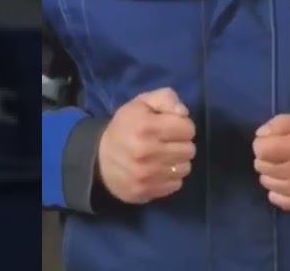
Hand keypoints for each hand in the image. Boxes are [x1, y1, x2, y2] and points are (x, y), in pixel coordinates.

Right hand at [97, 87, 195, 203]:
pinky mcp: (146, 191)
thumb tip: (183, 113)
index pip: (188, 129)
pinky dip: (170, 177)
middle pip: (189, 150)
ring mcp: (146, 175)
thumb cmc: (125, 127)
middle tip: (167, 142)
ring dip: (177, 161)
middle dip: (181, 143)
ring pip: (185, 168)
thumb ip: (166, 98)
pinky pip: (176, 184)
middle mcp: (147, 152)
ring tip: (163, 156)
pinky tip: (158, 170)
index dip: (182, 126)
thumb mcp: (142, 103)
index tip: (171, 127)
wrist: (99, 159)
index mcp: (146, 127)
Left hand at [252, 114, 289, 212]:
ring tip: (284, 167)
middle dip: (265, 158)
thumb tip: (260, 135)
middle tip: (279, 154)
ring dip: (271, 174)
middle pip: (262, 166)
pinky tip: (288, 182)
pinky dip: (277, 191)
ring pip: (267, 183)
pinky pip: (277, 200)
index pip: (261, 149)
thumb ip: (281, 123)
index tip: (271, 141)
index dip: (262, 143)